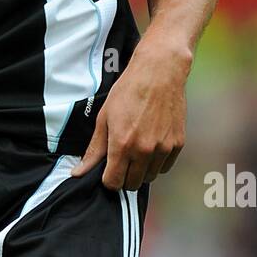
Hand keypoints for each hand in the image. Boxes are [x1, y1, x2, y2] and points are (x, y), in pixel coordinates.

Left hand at [70, 39, 188, 190]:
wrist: (159, 73)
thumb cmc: (129, 91)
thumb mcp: (104, 118)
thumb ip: (94, 150)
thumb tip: (78, 172)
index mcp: (122, 145)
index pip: (114, 183)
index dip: (108, 179)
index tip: (108, 170)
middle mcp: (144, 151)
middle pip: (132, 184)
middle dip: (124, 176)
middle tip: (122, 160)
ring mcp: (163, 148)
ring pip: (150, 177)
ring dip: (141, 170)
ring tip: (137, 150)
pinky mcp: (177, 144)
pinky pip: (165, 167)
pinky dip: (157, 162)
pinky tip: (151, 145)